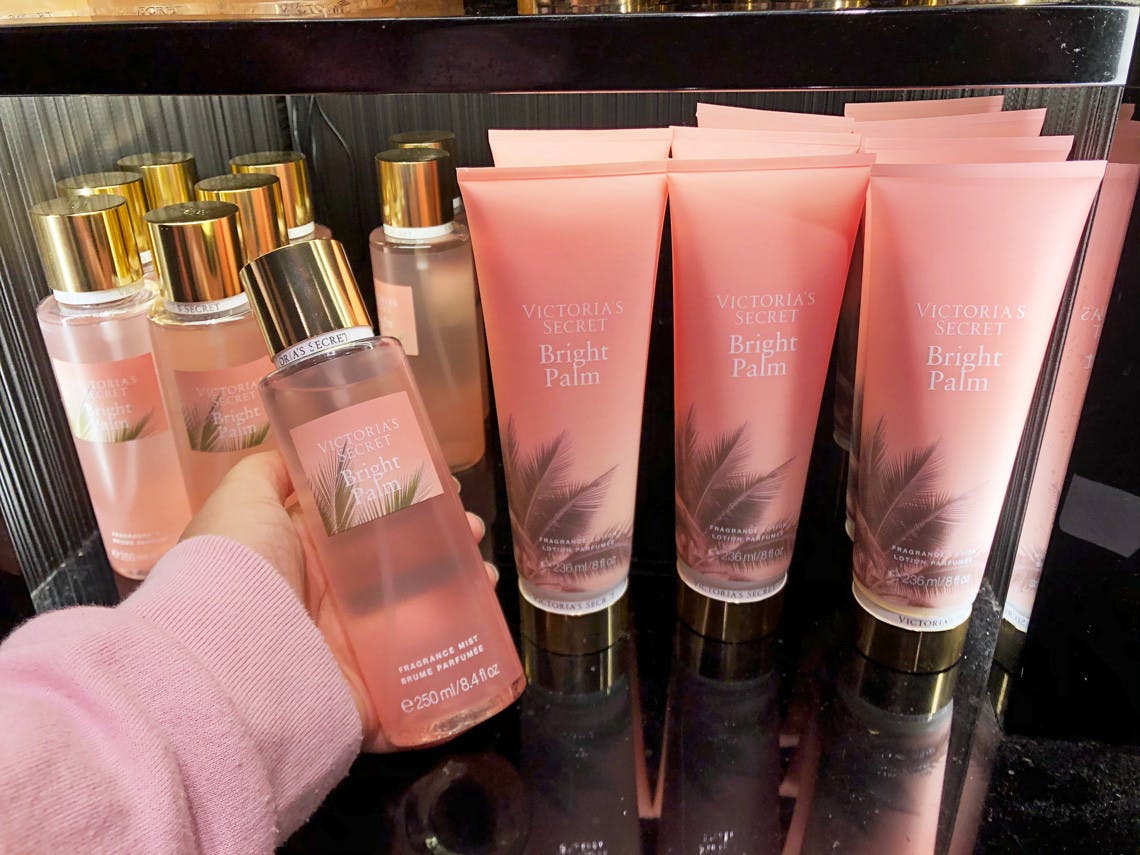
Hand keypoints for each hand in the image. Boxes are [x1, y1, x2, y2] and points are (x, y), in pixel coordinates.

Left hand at [182, 451, 494, 751]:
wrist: (228, 662)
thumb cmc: (239, 569)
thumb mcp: (243, 500)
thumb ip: (269, 471)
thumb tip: (296, 443)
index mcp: (307, 556)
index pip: (367, 522)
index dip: (407, 500)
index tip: (443, 483)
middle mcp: (333, 600)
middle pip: (402, 564)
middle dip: (444, 542)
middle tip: (472, 527)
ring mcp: (357, 646)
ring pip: (423, 612)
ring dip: (461, 588)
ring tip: (484, 573)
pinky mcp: (377, 689)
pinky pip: (425, 669)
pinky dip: (459, 647)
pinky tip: (482, 618)